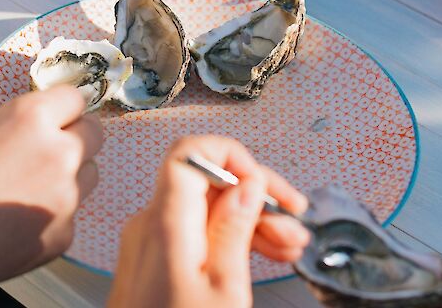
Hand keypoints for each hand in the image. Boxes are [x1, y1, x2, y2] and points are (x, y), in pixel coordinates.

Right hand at [0, 87, 100, 306]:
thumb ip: (17, 129)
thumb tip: (37, 133)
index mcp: (31, 118)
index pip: (76, 99)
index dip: (62, 110)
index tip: (55, 118)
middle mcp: (58, 153)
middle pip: (93, 136)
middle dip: (73, 140)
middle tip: (42, 154)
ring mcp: (64, 199)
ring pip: (88, 178)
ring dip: (68, 178)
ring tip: (24, 190)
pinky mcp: (61, 236)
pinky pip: (69, 217)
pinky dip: (49, 218)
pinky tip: (14, 222)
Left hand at [108, 136, 309, 307]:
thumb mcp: (225, 288)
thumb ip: (235, 228)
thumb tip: (248, 184)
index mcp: (165, 223)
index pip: (191, 153)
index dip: (233, 156)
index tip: (266, 183)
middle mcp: (149, 224)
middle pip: (204, 180)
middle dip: (254, 194)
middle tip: (293, 220)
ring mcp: (148, 242)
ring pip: (203, 207)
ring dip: (248, 218)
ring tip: (288, 245)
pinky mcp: (152, 261)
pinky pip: (192, 232)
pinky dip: (227, 236)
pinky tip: (260, 254)